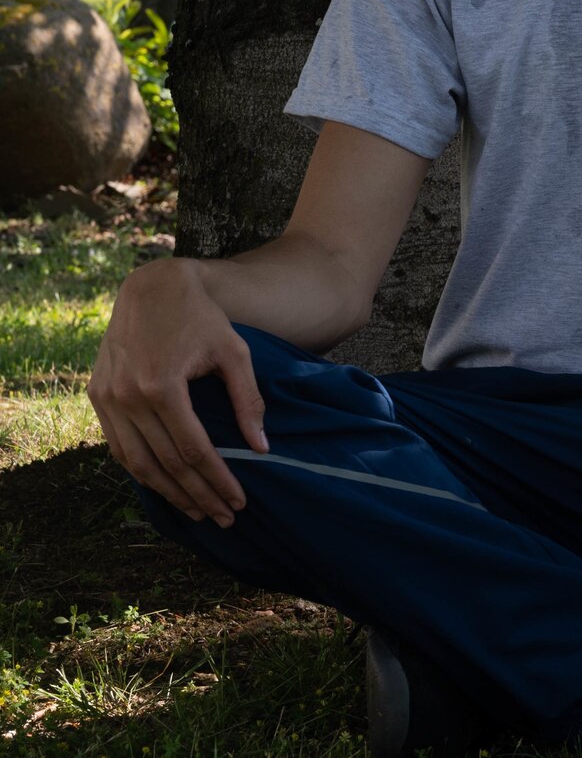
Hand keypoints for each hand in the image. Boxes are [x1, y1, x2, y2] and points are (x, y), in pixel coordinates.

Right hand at [87, 257, 268, 526]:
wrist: (152, 288)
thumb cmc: (201, 318)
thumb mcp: (235, 353)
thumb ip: (248, 401)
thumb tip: (261, 448)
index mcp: (162, 386)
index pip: (194, 451)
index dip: (218, 480)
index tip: (239, 501)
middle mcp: (127, 397)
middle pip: (166, 464)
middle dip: (198, 495)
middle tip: (224, 517)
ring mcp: (107, 398)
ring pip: (137, 464)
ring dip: (169, 492)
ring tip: (198, 511)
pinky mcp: (97, 396)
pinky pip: (119, 447)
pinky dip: (142, 471)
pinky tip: (167, 486)